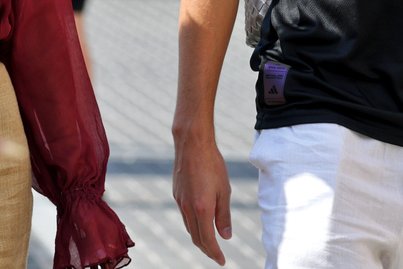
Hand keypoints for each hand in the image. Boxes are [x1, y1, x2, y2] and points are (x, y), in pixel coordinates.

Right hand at [173, 132, 231, 264]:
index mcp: (202, 209)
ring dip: (200, 238)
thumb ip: (224, 215)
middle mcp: (188, 208)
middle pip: (196, 238)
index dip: (215, 253)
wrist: (192, 144)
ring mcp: (180, 201)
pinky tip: (201, 221)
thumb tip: (226, 236)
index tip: (222, 260)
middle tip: (217, 255)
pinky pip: (185, 216)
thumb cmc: (212, 164)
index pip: (207, 240)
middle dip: (207, 250)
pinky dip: (194, 224)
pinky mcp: (176, 194)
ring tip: (211, 241)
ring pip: (189, 227)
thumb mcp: (224, 190)